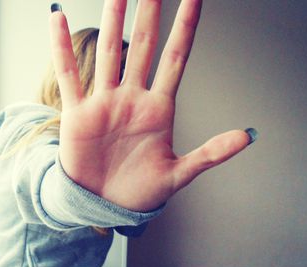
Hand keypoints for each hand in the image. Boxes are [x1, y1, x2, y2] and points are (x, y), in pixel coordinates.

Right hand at [49, 0, 251, 211]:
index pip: (175, 57)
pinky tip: (58, 19)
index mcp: (158, 108)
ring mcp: (104, 102)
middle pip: (142, 45)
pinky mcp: (78, 114)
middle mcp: (132, 98)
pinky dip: (62, 48)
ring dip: (111, 20)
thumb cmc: (141, 191)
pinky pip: (69, 75)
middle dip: (149, 12)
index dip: (185, 26)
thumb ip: (211, 153)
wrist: (105, 207)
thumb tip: (248, 136)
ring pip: (108, 52)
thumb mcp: (179, 174)